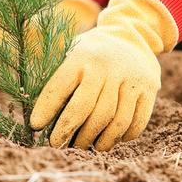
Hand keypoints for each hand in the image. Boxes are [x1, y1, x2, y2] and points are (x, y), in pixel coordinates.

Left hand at [29, 0, 177, 150]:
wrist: (132, 34)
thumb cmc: (91, 52)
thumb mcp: (71, 51)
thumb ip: (54, 74)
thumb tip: (32, 107)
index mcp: (82, 57)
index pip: (59, 87)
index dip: (46, 109)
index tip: (35, 126)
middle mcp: (107, 67)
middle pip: (86, 109)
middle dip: (69, 131)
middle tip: (59, 145)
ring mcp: (131, 79)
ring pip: (113, 121)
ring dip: (97, 140)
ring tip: (85, 146)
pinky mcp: (149, 89)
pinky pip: (136, 122)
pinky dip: (122, 137)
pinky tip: (109, 140)